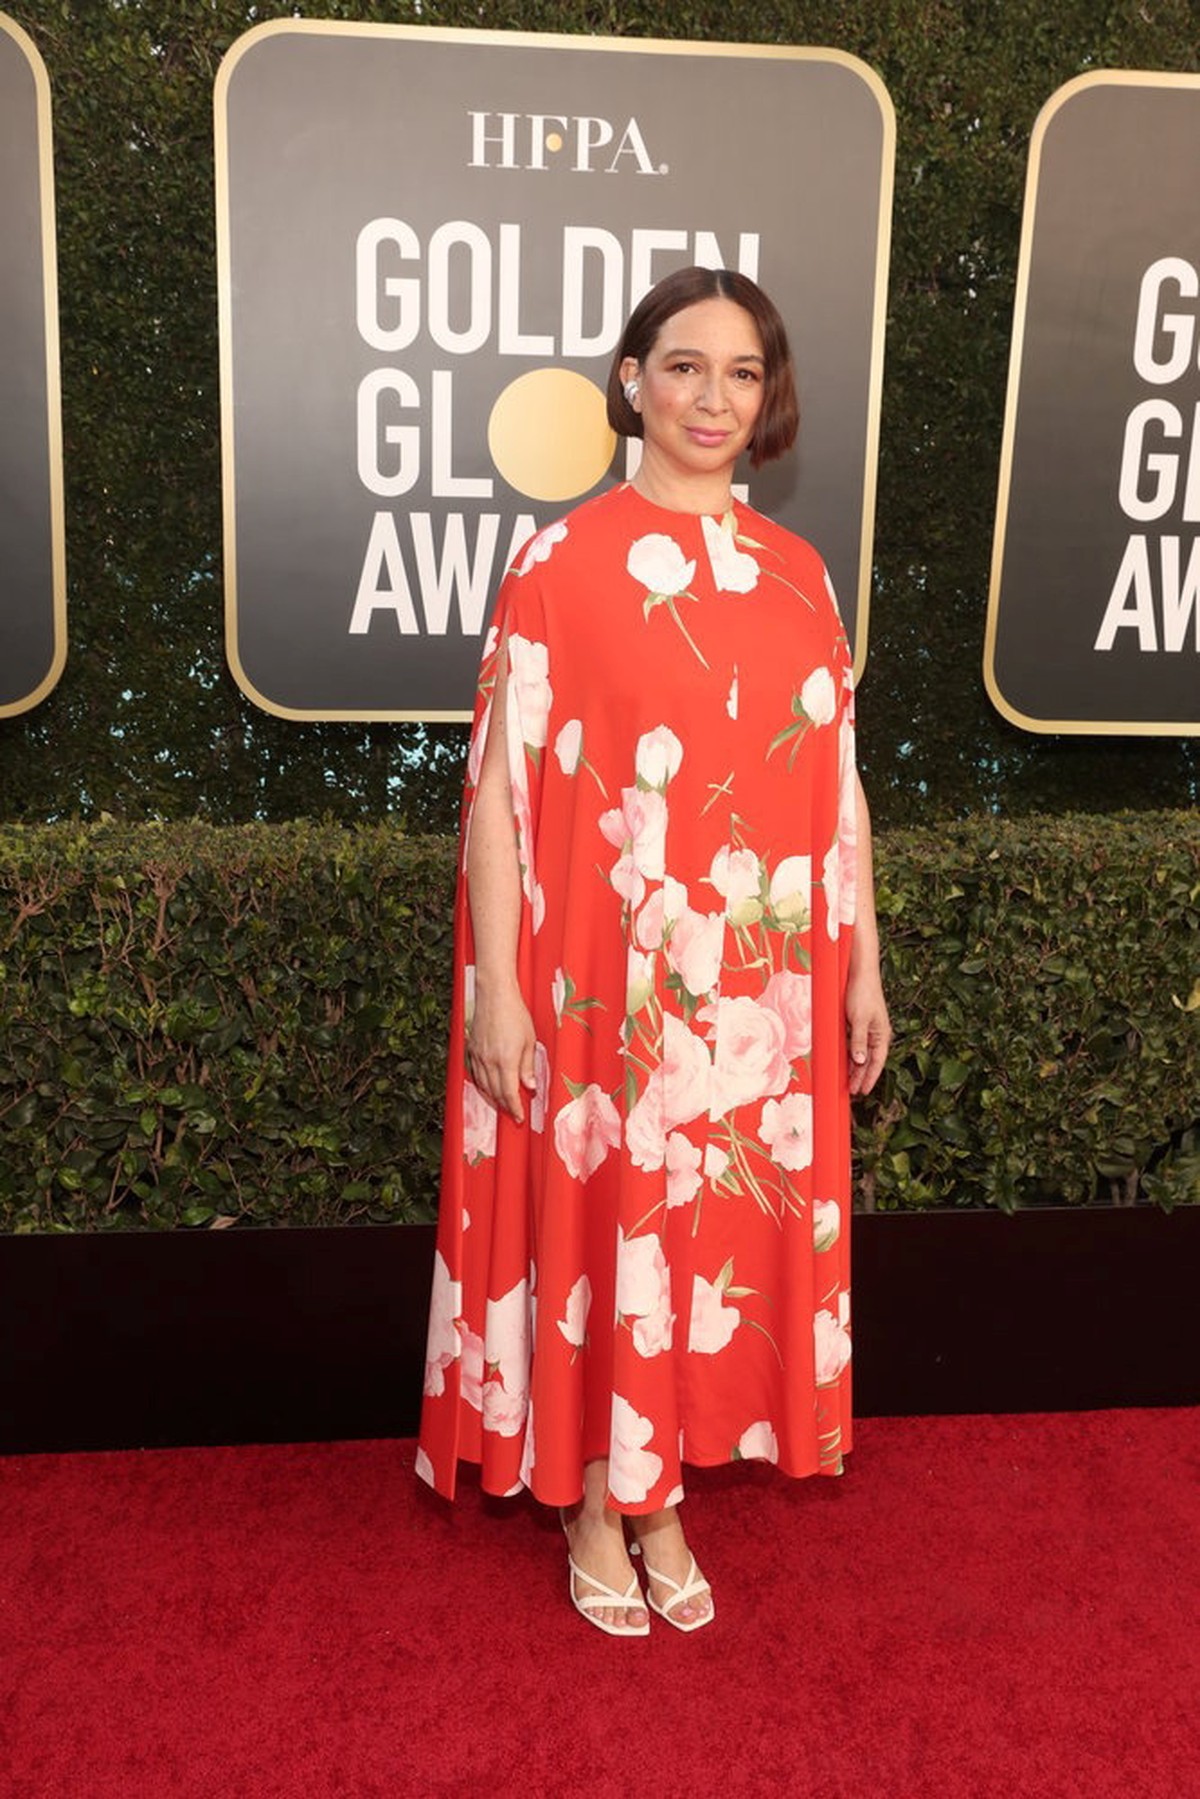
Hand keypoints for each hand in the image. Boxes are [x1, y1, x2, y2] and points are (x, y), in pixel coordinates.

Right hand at [466, 980, 536, 1123]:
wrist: (494, 995)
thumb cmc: (515, 1014)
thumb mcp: (530, 1041)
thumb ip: (528, 1066)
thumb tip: (530, 1087)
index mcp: (505, 1061)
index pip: (509, 1094)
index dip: (515, 1109)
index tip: (520, 1117)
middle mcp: (489, 1062)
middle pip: (495, 1093)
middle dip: (505, 1107)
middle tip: (513, 1114)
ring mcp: (477, 1056)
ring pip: (483, 1086)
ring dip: (493, 1098)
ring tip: (503, 1104)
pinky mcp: (471, 1049)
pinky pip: (475, 1074)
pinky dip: (482, 1085)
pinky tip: (489, 1087)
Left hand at [845, 964, 890, 1097]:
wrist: (860, 973)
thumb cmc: (863, 993)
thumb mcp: (859, 1019)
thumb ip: (858, 1041)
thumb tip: (859, 1061)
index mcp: (881, 1035)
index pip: (877, 1062)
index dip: (869, 1078)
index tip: (862, 1091)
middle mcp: (876, 1034)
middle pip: (869, 1061)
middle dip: (861, 1077)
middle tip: (851, 1092)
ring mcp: (867, 1029)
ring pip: (861, 1054)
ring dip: (854, 1067)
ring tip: (847, 1081)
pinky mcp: (858, 1023)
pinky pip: (854, 1044)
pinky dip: (849, 1054)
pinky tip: (844, 1061)